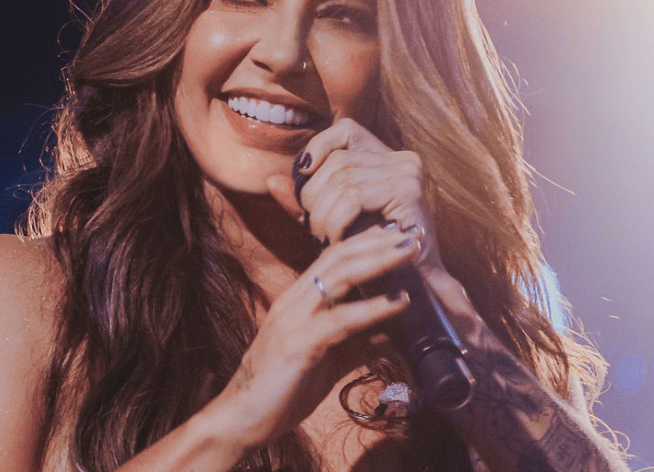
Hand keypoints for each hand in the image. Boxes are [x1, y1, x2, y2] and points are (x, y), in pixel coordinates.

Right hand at [211, 222, 415, 448]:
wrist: (242, 419)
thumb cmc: (281, 389)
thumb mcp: (326, 361)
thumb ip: (355, 345)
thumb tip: (389, 337)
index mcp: (298, 301)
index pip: (333, 258)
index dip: (365, 243)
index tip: (397, 233)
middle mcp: (294, 302)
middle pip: (338, 258)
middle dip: (376, 243)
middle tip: (411, 234)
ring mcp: (294, 320)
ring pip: (338, 277)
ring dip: (378, 262)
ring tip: (409, 253)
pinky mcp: (298, 345)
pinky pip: (340, 320)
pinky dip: (372, 308)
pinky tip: (398, 303)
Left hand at [267, 118, 443, 275]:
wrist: (408, 289)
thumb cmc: (370, 255)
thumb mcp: (331, 221)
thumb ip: (305, 201)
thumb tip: (271, 180)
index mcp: (385, 158)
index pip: (345, 130)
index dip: (319, 146)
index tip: (302, 174)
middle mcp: (401, 159)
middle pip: (339, 160)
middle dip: (315, 193)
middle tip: (314, 226)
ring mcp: (407, 174)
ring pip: (343, 180)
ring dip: (323, 213)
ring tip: (324, 238)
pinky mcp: (408, 192)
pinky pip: (354, 197)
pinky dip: (337, 220)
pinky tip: (336, 240)